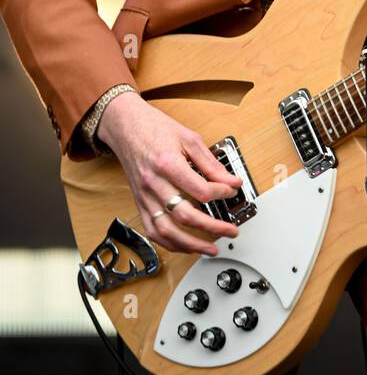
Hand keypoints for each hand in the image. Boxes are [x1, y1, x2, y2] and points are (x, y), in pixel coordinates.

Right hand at [97, 91, 241, 256]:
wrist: (126, 126)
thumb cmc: (155, 129)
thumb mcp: (189, 139)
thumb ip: (210, 163)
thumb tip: (231, 181)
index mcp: (168, 164)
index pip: (200, 190)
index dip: (221, 194)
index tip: (232, 192)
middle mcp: (154, 184)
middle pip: (185, 215)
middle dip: (212, 227)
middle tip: (231, 230)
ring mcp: (144, 196)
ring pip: (166, 231)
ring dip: (191, 244)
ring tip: (211, 248)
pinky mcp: (139, 203)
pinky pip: (152, 231)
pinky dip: (170, 243)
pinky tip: (186, 246)